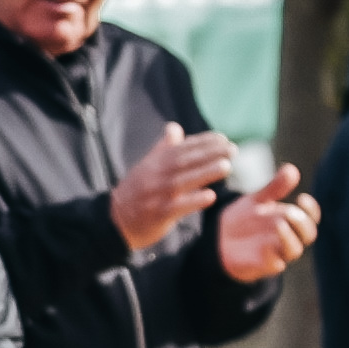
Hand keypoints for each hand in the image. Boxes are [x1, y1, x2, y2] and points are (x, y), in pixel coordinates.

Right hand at [109, 125, 234, 251]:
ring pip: (183, 181)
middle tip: (232, 149)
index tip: (223, 138)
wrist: (116, 220)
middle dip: (210, 154)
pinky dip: (194, 201)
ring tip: (226, 166)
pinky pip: (178, 206)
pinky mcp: (159, 214)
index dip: (202, 142)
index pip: (182, 148)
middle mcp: (156, 175)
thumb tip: (175, 127)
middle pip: (185, 161)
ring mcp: (157, 195)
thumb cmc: (136, 191)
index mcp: (155, 162)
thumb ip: (163, 148)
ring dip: (205, 173)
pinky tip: (210, 196)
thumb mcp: (146, 166)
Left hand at [212, 173, 320, 284]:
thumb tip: (292, 169)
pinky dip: (274, 258)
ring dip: (290, 238)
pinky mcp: (264, 265)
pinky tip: (266, 247)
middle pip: (308, 234)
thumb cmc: (245, 218)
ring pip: (294, 250)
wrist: (220, 238)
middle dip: (302, 223)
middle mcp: (288, 237)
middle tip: (290, 212)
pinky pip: (275, 265)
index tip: (302, 198)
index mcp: (291, 221)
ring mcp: (278, 252)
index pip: (311, 217)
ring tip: (279, 224)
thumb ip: (275, 187)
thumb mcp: (258, 200)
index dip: (312, 209)